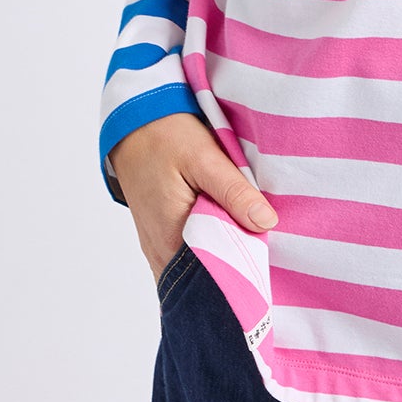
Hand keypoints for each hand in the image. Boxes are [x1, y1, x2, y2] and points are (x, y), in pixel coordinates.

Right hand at [108, 113, 278, 283]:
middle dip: (235, 268)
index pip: (213, 274)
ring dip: (222, 258)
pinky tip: (228, 235)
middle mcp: (160, 252)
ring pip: (197, 268)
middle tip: (263, 251)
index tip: (268, 261)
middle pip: (205, 277)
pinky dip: (209, 250)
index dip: (243, 271)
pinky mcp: (160, 237)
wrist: (133, 124)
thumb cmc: (166, 138)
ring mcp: (157, 247)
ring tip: (249, 243)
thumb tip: (266, 222)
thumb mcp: (204, 158)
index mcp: (171, 238)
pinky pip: (187, 257)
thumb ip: (234, 192)